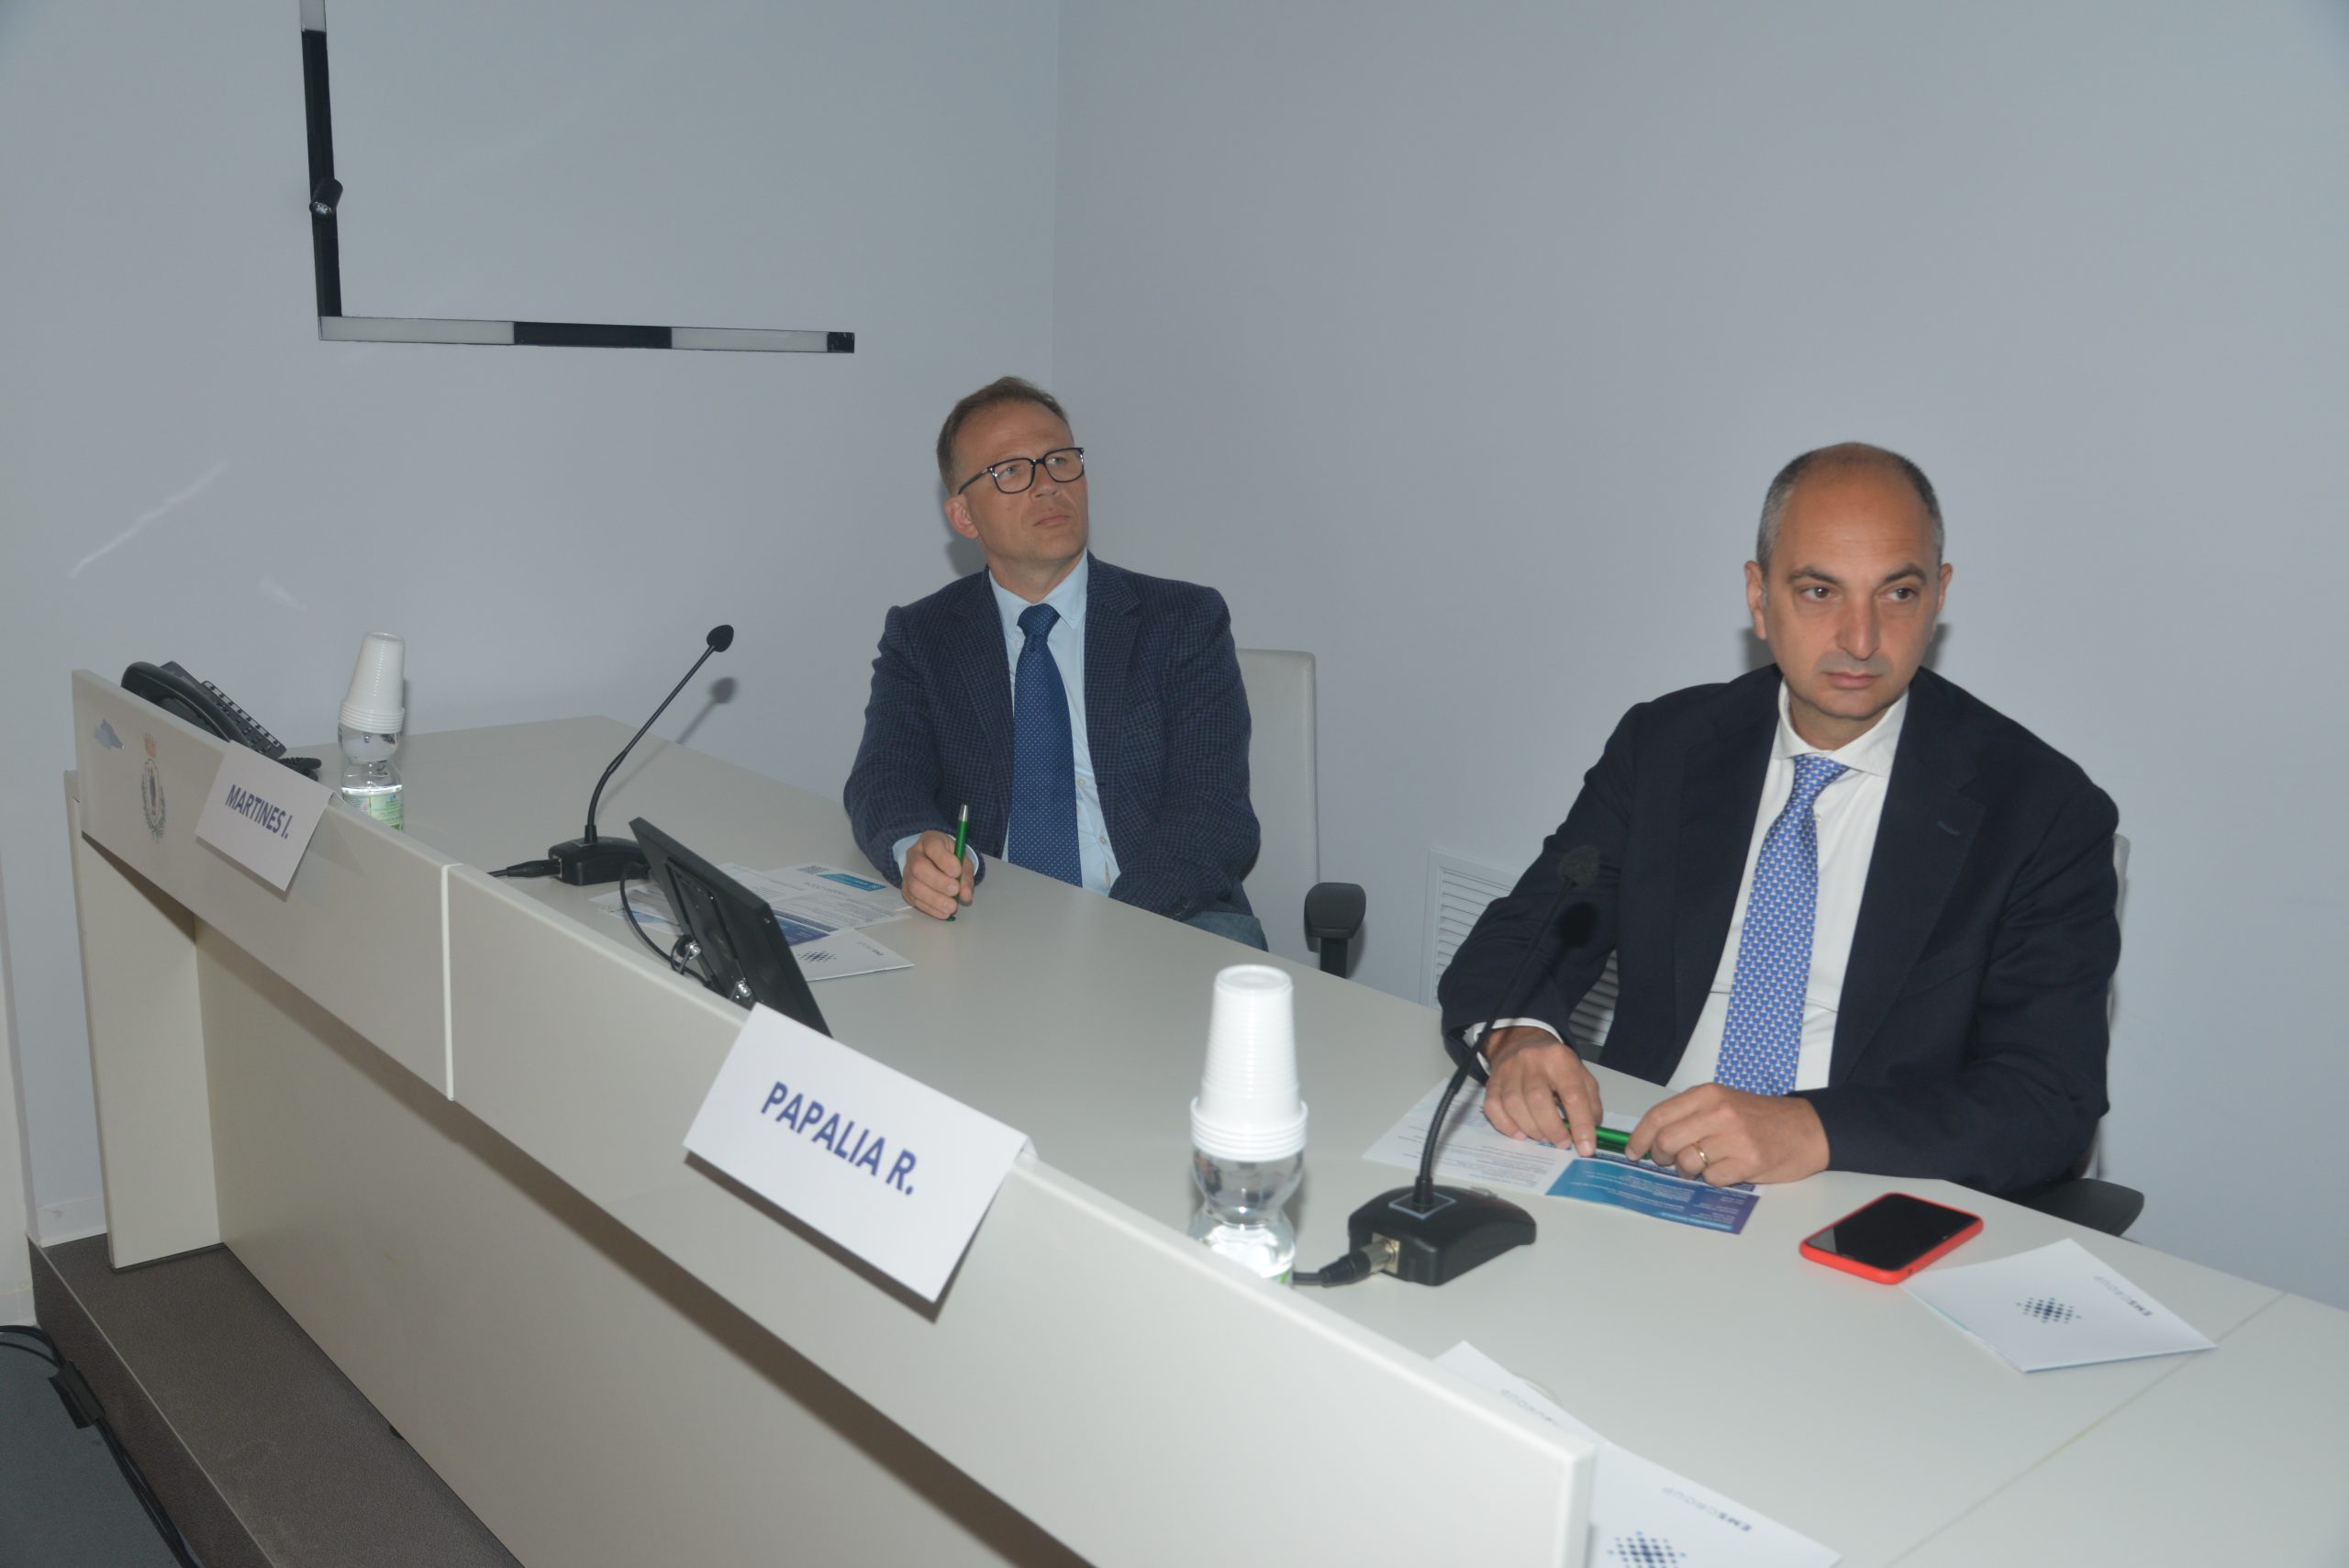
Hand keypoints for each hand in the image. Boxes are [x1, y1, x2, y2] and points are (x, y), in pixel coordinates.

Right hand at [903, 830, 973, 919]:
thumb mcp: (963, 861)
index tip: (957, 872)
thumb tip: (965, 895)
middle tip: (955, 890)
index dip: (944, 860)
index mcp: (930, 840)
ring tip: (952, 907)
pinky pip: (914, 899)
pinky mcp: (905, 888)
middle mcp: (914, 854)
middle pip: (919, 867)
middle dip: (938, 881)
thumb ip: (965, 876)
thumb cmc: (951, 859)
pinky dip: (930, 908)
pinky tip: (943, 913)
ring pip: (914, 886)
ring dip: (934, 899)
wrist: (935, 862)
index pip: (933, 846)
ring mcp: (907, 872)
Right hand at [1479, 1027, 1604, 1156]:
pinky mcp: (1492, 1081)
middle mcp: (1532, 1060)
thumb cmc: (1556, 1064)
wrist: (1521, 1041)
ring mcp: (1508, 1070)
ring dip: (1531, 1129)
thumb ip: (1590, 1103)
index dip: (1581, 1125)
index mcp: (1560, 1058)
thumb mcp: (1581, 1075)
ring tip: (1543, 1137)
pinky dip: (1507, 1126)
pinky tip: (1521, 1133)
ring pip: (1514, 1105)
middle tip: (1562, 1143)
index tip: (1586, 1148)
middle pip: (1538, 1100)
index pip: (1573, 1094)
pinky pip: (1493, 1107)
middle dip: (1552, 1129)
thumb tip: (1589, 1134)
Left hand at [1626, 1084, 1828, 1185]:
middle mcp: (1718, 1112)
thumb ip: (1690, 1114)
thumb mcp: (1723, 1101)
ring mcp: (1734, 1138)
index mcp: (1708, 1094)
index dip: (1640, 1137)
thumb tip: (1652, 1136)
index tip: (1633, 1151)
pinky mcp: (1749, 1162)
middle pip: (1667, 1141)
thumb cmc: (1760, 1117)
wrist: (1807, 1129)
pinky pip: (1712, 1178)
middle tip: (1666, 1161)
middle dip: (1660, 1157)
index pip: (1659, 1116)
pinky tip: (1726, 1170)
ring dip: (1687, 1170)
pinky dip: (1713, 1179)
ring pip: (1687, 1162)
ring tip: (1700, 1166)